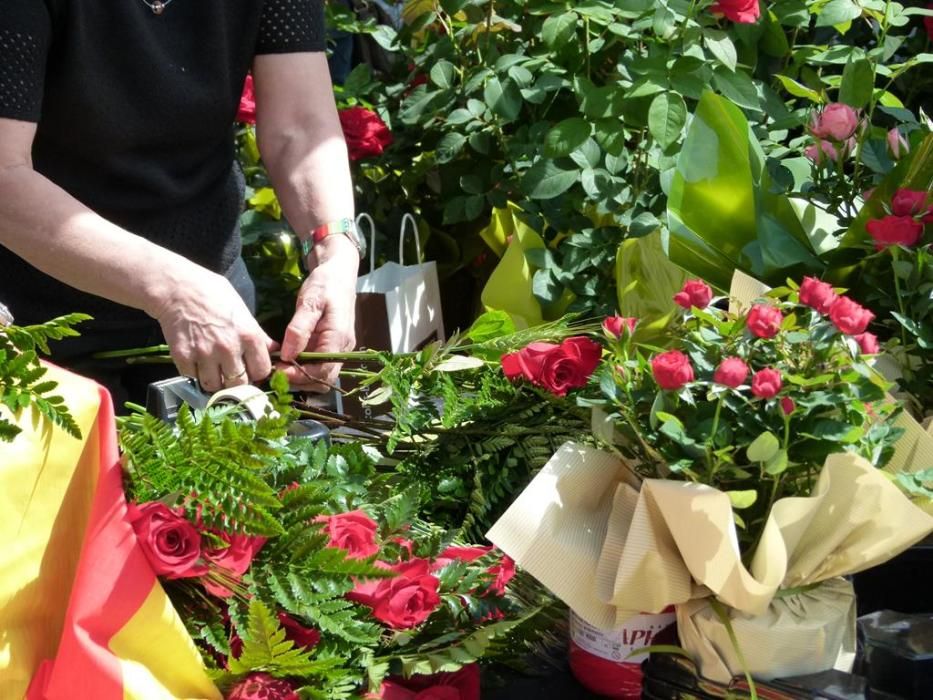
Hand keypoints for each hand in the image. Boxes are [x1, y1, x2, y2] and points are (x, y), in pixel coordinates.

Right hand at [150, 267, 273, 392]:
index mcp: (249, 335)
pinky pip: (193, 379)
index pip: (261, 371)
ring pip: (215, 386)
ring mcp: (205, 354)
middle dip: (236, 381)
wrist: (177, 288)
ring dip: (215, 381)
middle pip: (239, 384)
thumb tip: (273, 349)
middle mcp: (229, 348)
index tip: (250, 369)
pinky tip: (196, 362)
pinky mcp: (183, 357)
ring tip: (213, 370)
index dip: (256, 372)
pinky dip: (194, 375)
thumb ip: (258, 334)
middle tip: (230, 372)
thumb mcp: (242, 310)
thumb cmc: (213, 294)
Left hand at [277, 237, 358, 391]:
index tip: (277, 371)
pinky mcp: (333, 347)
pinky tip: (288, 360)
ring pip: (322, 376)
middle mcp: (343, 348)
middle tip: (274, 371)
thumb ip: (299, 329)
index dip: (299, 376)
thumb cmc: (325, 284)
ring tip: (279, 367)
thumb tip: (287, 355)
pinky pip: (320, 366)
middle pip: (323, 379)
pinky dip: (304, 368)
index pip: (322, 371)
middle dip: (299, 380)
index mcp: (339, 338)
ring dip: (301, 377)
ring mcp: (340, 349)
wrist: (339, 273)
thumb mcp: (309, 302)